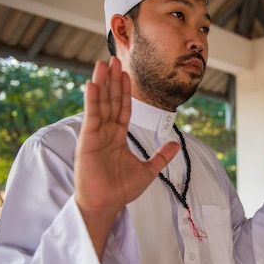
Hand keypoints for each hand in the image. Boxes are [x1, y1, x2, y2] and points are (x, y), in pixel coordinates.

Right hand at [75, 58, 179, 260]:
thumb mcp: (148, 170)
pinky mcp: (87, 141)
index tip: (126, 74)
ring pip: (100, 104)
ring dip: (101, 84)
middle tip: (112, 59)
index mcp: (117, 137)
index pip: (122, 108)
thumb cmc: (121, 190)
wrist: (107, 204)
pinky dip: (92, 101)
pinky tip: (93, 85)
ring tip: (101, 64)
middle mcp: (105, 133)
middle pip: (110, 101)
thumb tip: (176, 145)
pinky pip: (91, 117)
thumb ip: (161, 156)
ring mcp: (95, 135)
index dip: (124, 91)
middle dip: (112, 80)